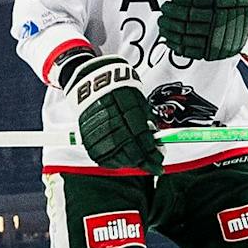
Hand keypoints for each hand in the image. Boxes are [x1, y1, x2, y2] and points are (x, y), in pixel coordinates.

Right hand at [60, 51, 162, 171]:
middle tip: (153, 165)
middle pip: (130, 150)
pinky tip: (121, 162)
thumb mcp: (138, 100)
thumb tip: (155, 140)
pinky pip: (99, 154)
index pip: (143, 140)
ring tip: (138, 163)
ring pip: (115, 155)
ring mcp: (97, 129)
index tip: (160, 160)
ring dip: (129, 163)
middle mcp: (112, 121)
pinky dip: (112, 162)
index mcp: (127, 111)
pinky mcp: (87, 134)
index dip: (153, 153)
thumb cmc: (119, 90)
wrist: (93, 82)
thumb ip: (147, 120)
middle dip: (144, 162)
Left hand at [157, 0, 247, 61]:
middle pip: (187, 20)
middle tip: (162, 13)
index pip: (193, 4)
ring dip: (170, 31)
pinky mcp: (215, 51)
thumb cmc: (240, 5)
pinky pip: (192, 51)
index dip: (177, 4)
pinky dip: (178, 46)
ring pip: (187, 36)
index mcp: (222, 6)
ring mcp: (217, 38)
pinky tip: (170, 41)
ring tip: (163, 26)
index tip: (168, 3)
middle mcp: (220, 22)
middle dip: (170, 17)